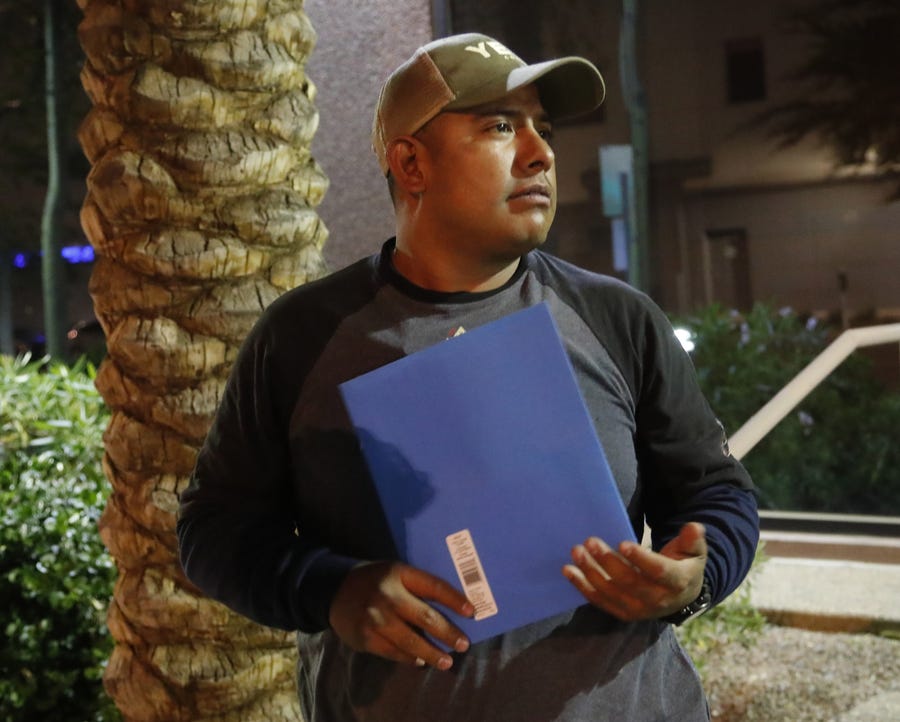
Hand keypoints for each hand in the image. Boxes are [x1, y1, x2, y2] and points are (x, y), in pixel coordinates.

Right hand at [328, 560, 473, 669]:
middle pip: (425, 617)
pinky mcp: (366, 637)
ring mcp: (376, 618)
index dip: (454, 600)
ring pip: (411, 641)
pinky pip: (394, 652)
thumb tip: (452, 608)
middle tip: (463, 644)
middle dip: (448, 633)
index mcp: (399, 573)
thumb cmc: (376, 580)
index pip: (433, 586)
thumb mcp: (396, 572)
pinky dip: (409, 658)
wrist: (336, 590)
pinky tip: (420, 661)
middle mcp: (388, 594)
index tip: (472, 612)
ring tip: (446, 661)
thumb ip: (418, 586)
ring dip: (432, 653)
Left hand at [563, 522, 707, 620]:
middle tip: (590, 541)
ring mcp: (638, 609)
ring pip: (611, 592)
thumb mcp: (694, 551)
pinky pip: (600, 601)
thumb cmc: (684, 565)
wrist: (681, 596)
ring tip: (577, 552)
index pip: (658, 572)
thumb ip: (692, 540)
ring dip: (591, 572)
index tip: (623, 543)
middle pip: (629, 582)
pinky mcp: (622, 613)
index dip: (641, 559)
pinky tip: (569, 571)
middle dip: (608, 561)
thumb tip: (694, 528)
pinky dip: (582, 587)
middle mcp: (657, 600)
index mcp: (677, 582)